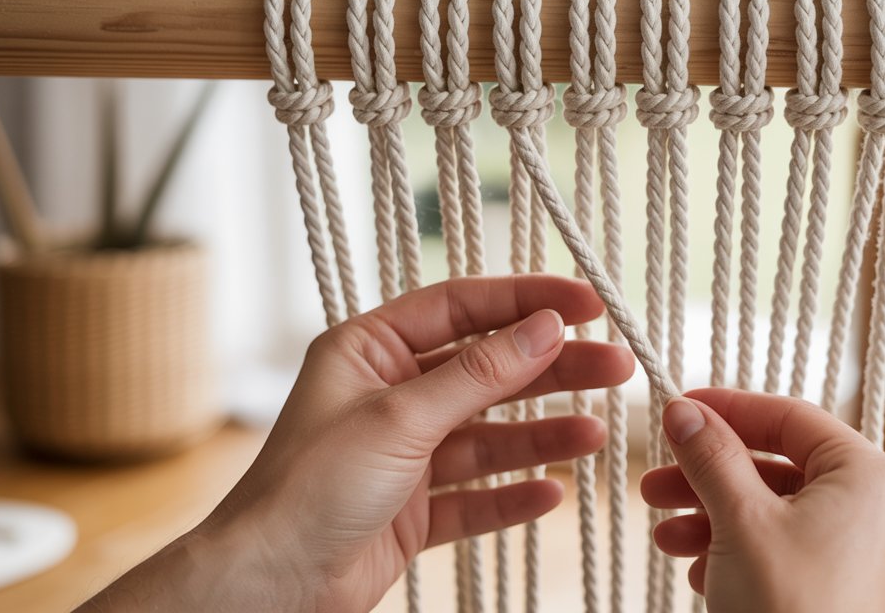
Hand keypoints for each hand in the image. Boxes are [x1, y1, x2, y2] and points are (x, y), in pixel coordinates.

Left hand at [81, 275, 632, 611]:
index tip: (587, 302)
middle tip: (615, 366)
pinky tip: (553, 492)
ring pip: (489, 435)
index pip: (461, 307)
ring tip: (597, 434)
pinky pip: (476, 495)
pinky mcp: (412, 510)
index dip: (526, 300)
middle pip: (487, 371)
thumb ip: (480, 374)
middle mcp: (388, 395)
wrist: (269, 587)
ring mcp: (402, 454)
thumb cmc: (308, 488)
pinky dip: (513, 494)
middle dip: (551, 370)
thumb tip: (545, 327)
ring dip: (542, 435)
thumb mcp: (400, 417)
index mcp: (368, 350)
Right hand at [641, 389, 884, 612]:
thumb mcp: (738, 520)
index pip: (791, 418)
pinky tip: (702, 572)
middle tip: (658, 482)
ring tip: (667, 536)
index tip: (681, 410)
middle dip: (710, 477)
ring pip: (784, 517)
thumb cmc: (790, 611)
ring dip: (718, 518)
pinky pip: (797, 555)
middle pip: (782, 471)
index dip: (728, 410)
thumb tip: (684, 411)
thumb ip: (711, 456)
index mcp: (874, 478)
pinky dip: (748, 553)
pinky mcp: (858, 598)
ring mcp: (877, 561)